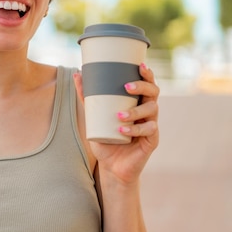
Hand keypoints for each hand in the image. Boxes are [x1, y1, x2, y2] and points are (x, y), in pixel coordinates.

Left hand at [74, 63, 158, 185]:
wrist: (111, 166)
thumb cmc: (105, 138)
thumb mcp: (93, 117)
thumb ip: (87, 97)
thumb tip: (77, 74)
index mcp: (138, 102)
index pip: (147, 84)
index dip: (147, 74)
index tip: (140, 65)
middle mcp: (147, 111)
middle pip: (154, 92)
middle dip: (142, 87)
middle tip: (126, 86)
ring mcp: (151, 125)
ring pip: (152, 110)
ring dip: (135, 110)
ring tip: (118, 116)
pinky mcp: (152, 140)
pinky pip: (148, 130)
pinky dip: (135, 128)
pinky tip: (122, 129)